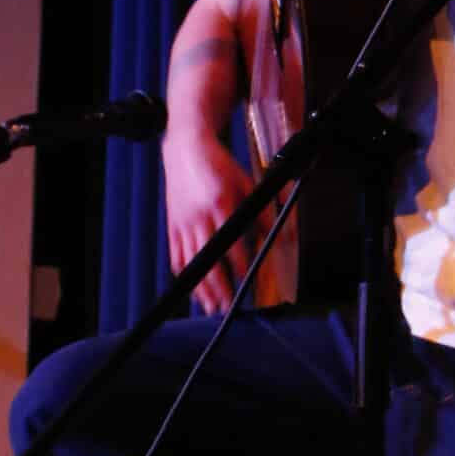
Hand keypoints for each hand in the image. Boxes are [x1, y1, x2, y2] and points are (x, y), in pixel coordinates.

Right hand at [163, 129, 267, 313]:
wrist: (186, 148)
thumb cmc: (220, 166)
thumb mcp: (246, 182)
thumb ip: (264, 211)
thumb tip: (282, 237)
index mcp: (220, 202)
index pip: (231, 241)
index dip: (238, 263)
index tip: (246, 279)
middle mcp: (199, 215)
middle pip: (207, 257)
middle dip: (216, 285)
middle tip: (225, 306)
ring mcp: (183, 221)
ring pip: (190, 260)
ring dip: (200, 286)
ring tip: (209, 306)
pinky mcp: (172, 224)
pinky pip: (176, 254)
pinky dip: (184, 273)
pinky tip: (193, 288)